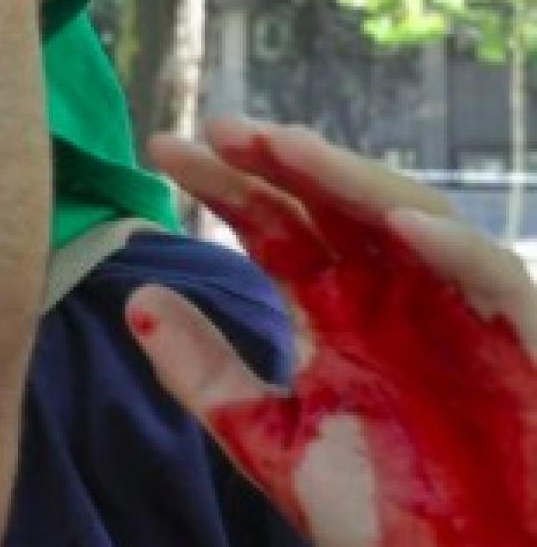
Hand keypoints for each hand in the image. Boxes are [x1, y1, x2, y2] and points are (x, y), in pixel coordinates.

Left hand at [129, 117, 536, 545]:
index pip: (271, 223)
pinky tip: (395, 224)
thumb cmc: (380, 509)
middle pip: (331, 201)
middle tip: (219, 128)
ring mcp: (453, 309)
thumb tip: (136, 299)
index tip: (160, 150)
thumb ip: (204, 371)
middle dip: (278, 159)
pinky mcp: (518, 338)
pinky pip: (490, 276)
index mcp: (335, 307)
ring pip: (405, 214)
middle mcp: (391, 293)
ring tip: (286, 147)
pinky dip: (449, 246)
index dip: (223, 183)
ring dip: (349, 177)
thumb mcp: (268, 437)